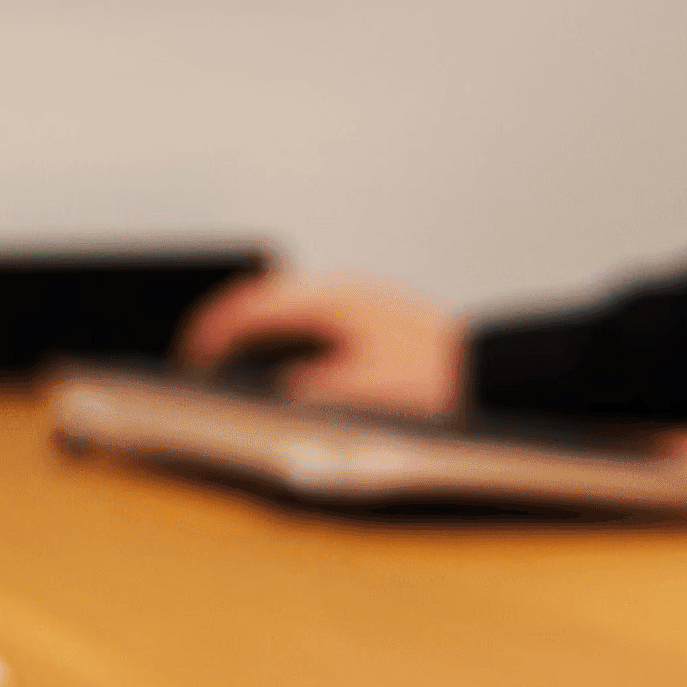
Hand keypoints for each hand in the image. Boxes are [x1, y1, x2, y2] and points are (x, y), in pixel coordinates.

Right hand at [172, 268, 465, 415]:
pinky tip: (282, 358)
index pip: (256, 308)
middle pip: (266, 296)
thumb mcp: (368, 394)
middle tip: (199, 352)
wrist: (494, 373)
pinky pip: (309, 312)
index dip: (215, 333)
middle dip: (226, 322)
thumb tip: (271, 392)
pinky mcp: (374, 314)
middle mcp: (346, 292)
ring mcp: (361, 299)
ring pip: (287, 302)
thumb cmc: (440, 381)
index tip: (192, 357)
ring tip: (230, 354)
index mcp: (336, 302)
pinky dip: (281, 330)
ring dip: (253, 324)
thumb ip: (314, 391)